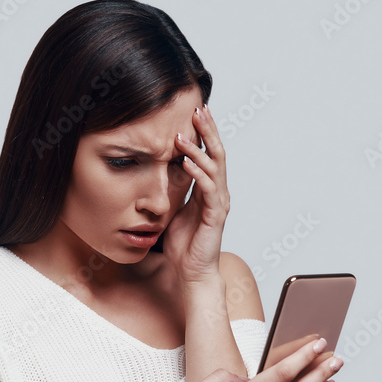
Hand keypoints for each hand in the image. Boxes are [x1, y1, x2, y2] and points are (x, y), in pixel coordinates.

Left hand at [163, 103, 230, 287]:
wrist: (192, 273)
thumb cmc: (184, 245)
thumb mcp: (175, 209)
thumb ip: (175, 189)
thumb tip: (162, 169)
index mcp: (209, 189)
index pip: (209, 153)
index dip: (204, 132)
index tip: (194, 112)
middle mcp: (218, 192)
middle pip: (217, 153)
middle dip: (208, 130)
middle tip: (198, 108)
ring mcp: (219, 203)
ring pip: (214, 167)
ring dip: (198, 149)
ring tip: (183, 134)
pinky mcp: (215, 215)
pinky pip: (208, 189)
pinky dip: (198, 173)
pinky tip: (187, 162)